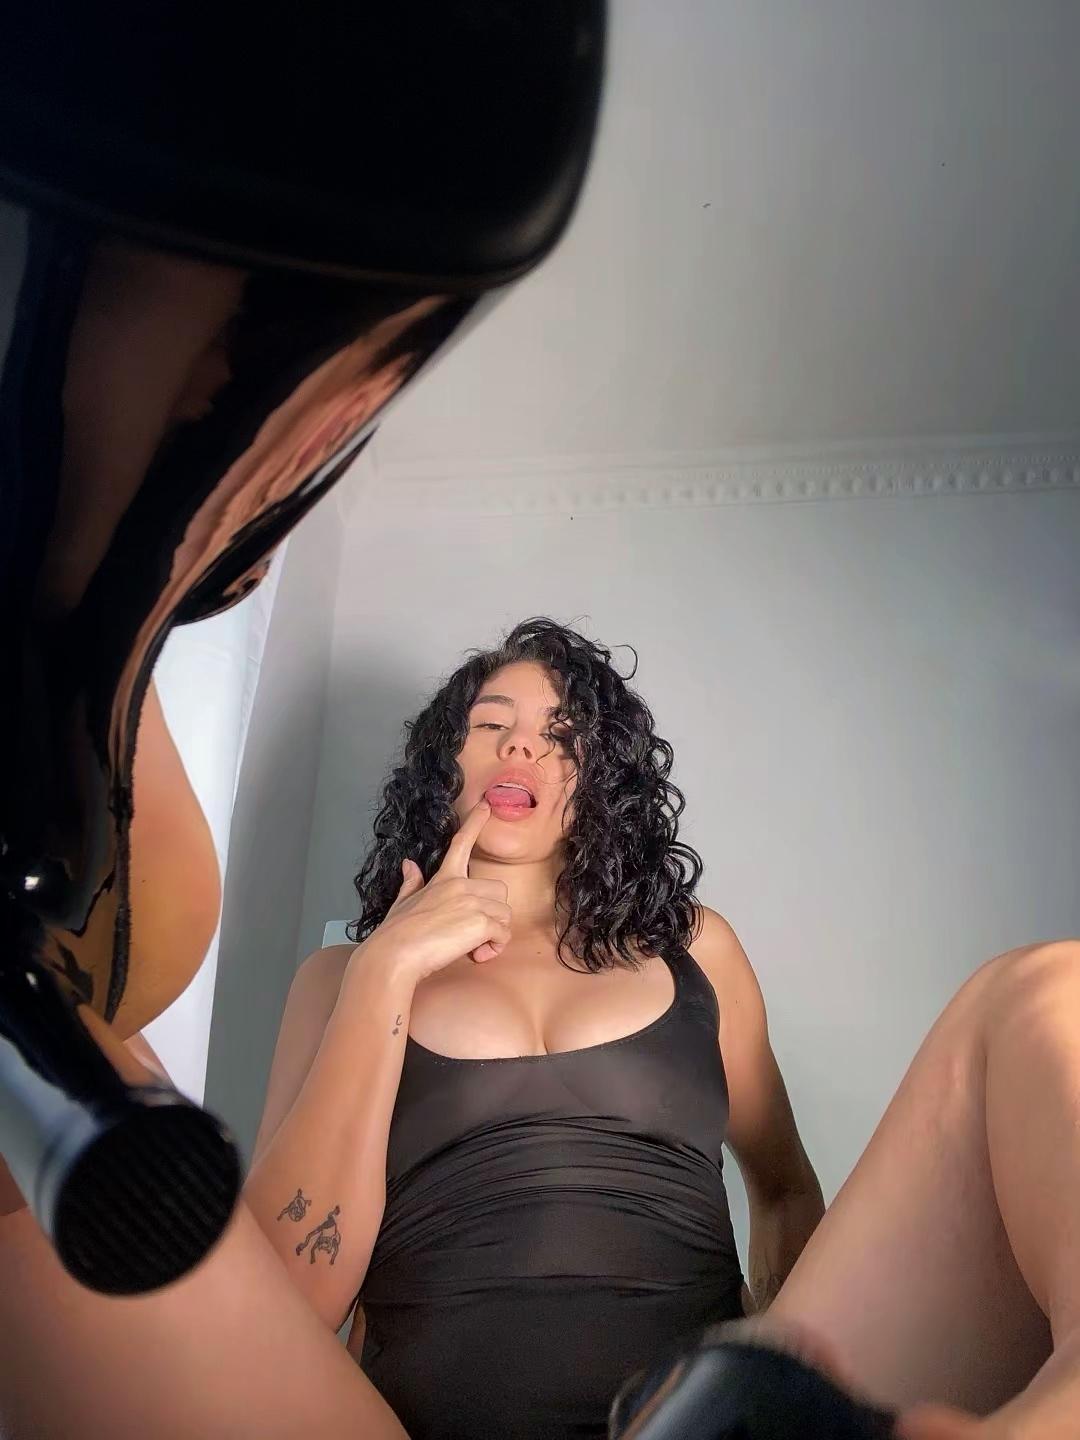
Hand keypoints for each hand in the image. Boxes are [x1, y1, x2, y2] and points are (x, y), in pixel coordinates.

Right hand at [359, 801, 510, 983]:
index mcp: (444, 878)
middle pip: (499, 890)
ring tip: (472, 947)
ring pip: (505, 914)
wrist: (394, 956)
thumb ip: (411, 883)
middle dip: (493, 913)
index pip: (462, 843)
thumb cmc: (396, 933)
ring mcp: (473, 901)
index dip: (475, 823)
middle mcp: (461, 885)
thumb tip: (408, 865)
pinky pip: (503, 934)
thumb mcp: (402, 903)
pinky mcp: (481, 922)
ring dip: (494, 933)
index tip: (486, 805)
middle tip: (472, 933)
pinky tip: (476, 955)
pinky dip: (494, 948)